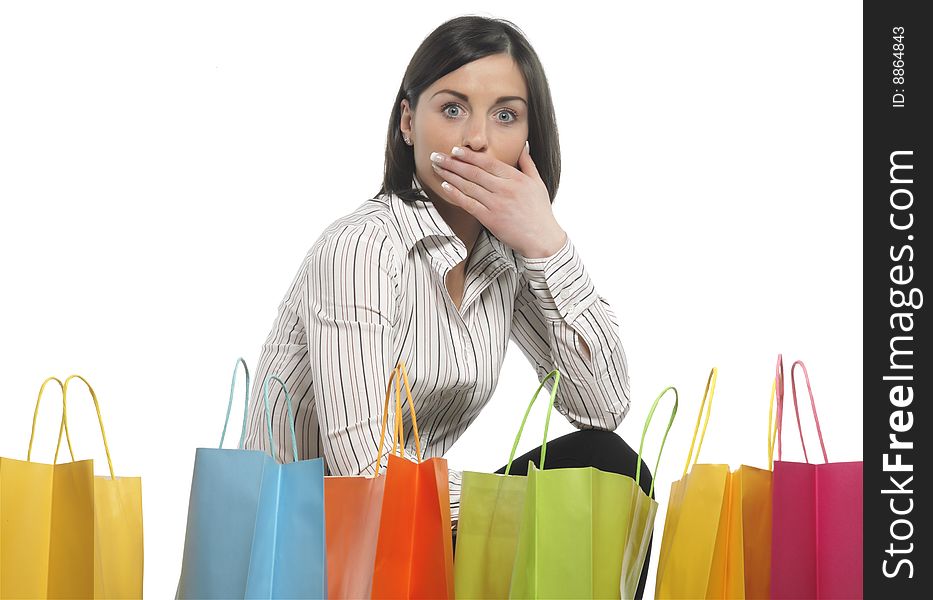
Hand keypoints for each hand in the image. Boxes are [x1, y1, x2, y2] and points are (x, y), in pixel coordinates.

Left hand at [429, 142, 566, 258]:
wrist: (542, 239)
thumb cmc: (540, 211)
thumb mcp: (538, 183)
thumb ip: (528, 163)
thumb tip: (523, 145)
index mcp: (515, 178)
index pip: (487, 162)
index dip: (469, 156)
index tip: (455, 150)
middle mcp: (504, 189)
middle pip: (473, 172)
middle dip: (452, 162)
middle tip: (436, 156)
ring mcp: (496, 204)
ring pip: (468, 186)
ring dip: (450, 176)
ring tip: (437, 168)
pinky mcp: (490, 219)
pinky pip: (469, 204)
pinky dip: (456, 194)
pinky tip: (446, 186)